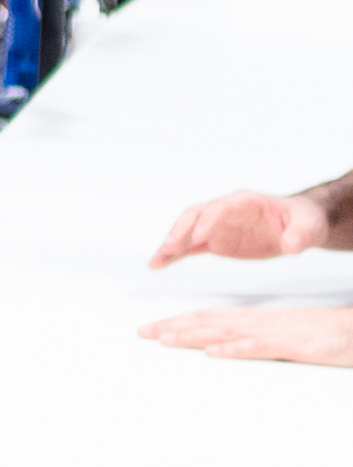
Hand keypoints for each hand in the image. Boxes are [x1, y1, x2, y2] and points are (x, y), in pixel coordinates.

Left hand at [139, 304, 352, 367]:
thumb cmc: (326, 335)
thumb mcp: (285, 337)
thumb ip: (257, 340)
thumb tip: (227, 346)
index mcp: (257, 320)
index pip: (211, 318)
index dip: (180, 322)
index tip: (153, 328)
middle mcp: (261, 323)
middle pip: (210, 322)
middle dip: (174, 327)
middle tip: (142, 332)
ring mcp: (277, 333)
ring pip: (228, 332)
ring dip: (194, 335)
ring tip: (165, 338)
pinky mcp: (295, 346)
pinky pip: (261, 347)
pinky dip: (236, 349)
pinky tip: (214, 352)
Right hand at [147, 189, 329, 266]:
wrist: (298, 226)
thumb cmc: (304, 221)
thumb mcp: (310, 226)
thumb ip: (301, 235)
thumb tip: (292, 245)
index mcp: (244, 201)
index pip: (221, 208)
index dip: (210, 220)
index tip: (200, 236)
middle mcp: (224, 210)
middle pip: (195, 215)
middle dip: (181, 230)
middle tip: (169, 247)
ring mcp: (216, 226)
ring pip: (185, 230)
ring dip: (170, 244)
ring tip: (156, 260)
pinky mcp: (214, 241)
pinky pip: (188, 246)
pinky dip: (173, 254)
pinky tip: (158, 264)